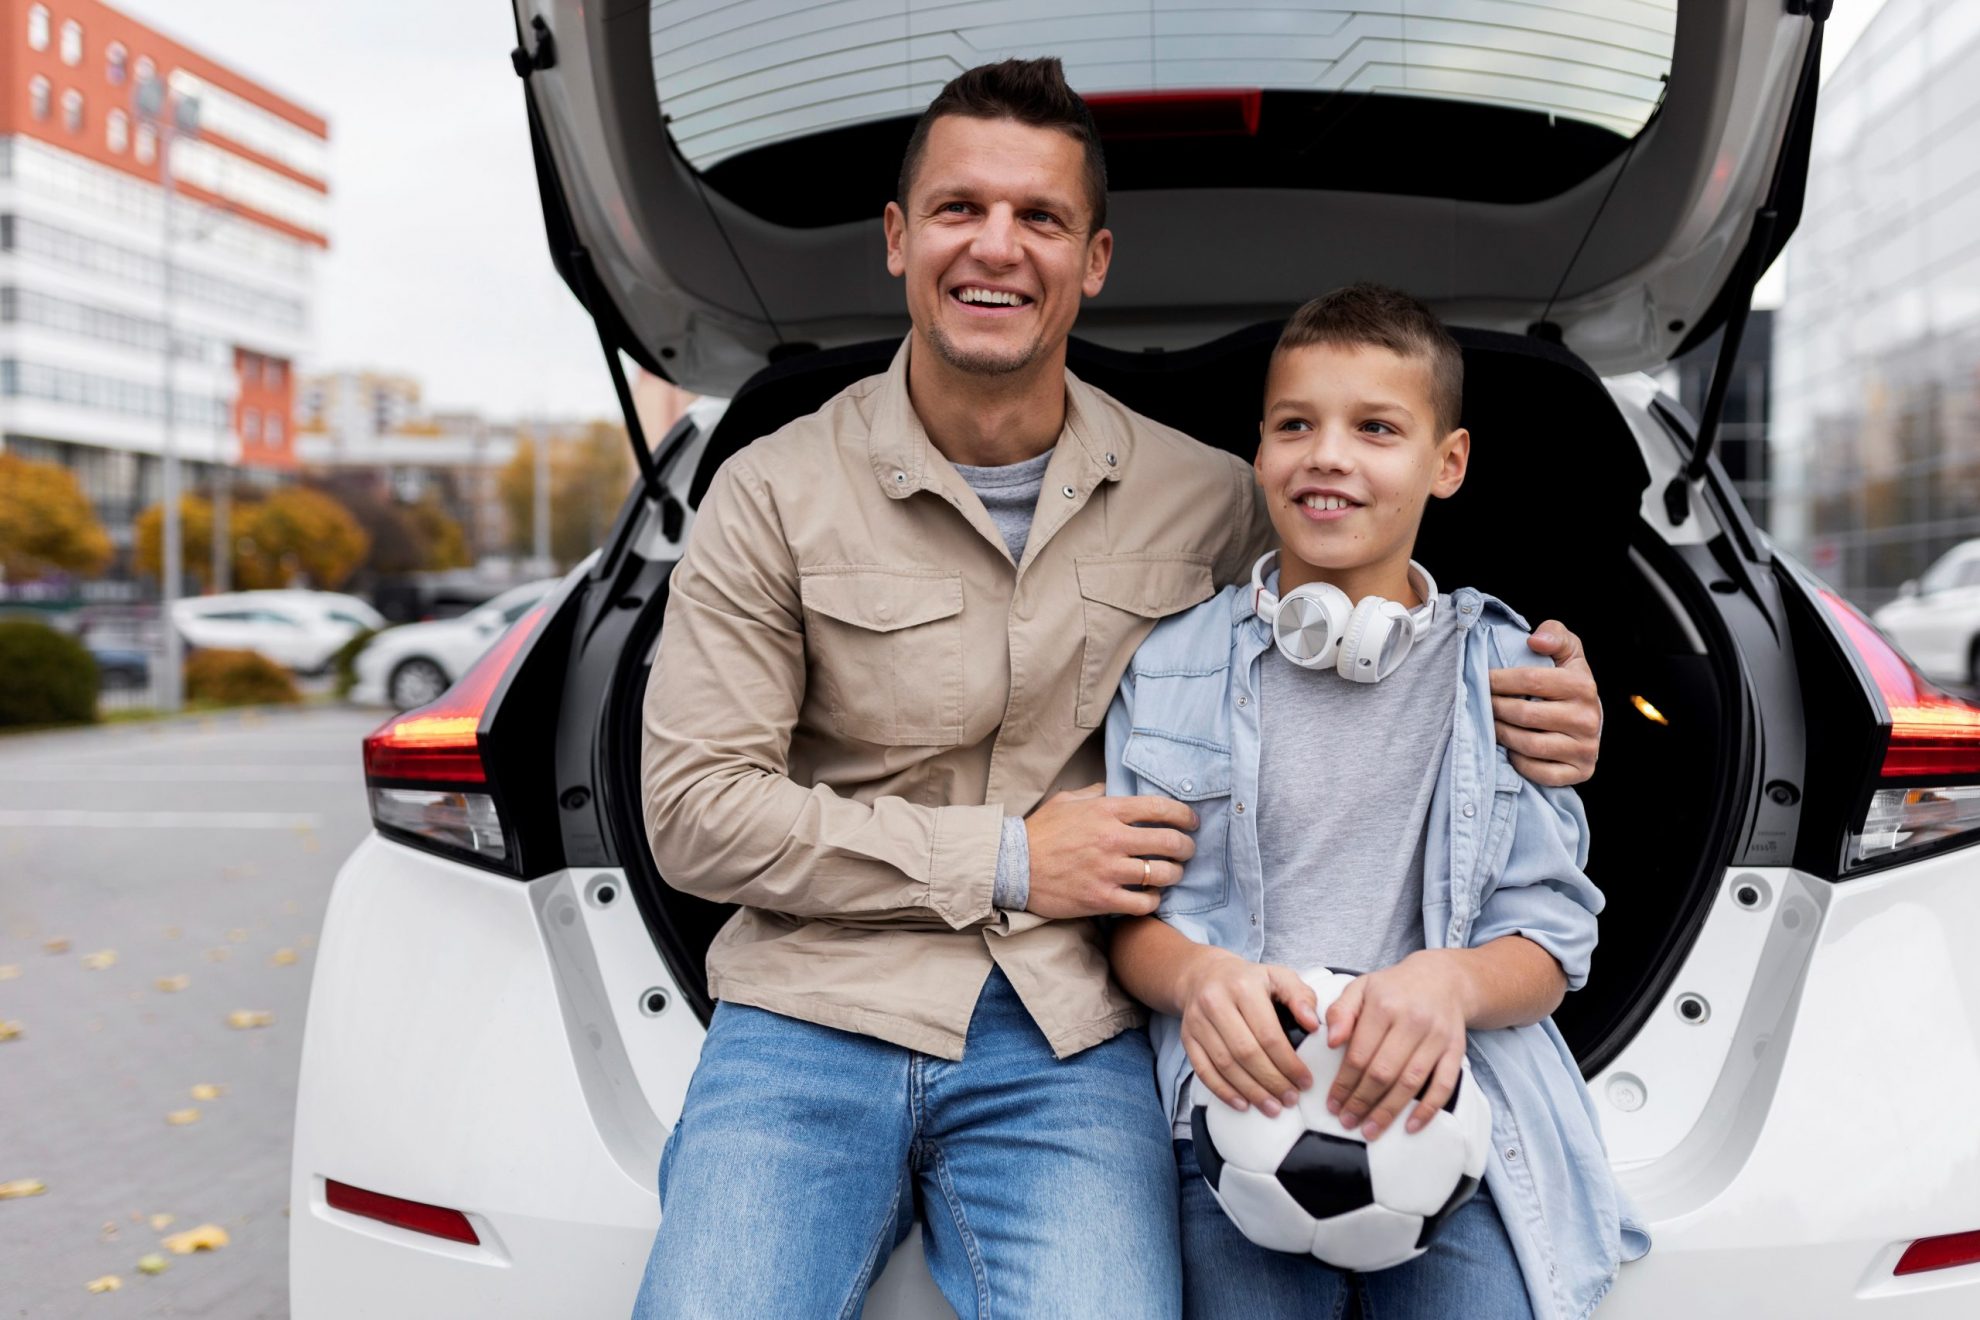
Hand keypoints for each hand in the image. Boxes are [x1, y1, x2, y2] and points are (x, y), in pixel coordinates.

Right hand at [1023, 784, 1196, 919]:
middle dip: (1186, 847)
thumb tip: (1112, 788)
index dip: (1184, 815)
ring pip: (1162, 874)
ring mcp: (1108, 870)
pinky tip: (1151, 897)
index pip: (1159, 807)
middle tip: (1188, 851)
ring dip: (1174, 875)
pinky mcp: (1101, 898)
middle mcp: (1112, 839)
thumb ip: (1094, 793)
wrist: (1012, 866)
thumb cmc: (1039, 832)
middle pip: (1169, 841)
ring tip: (1173, 874)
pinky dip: (1153, 901)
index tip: (1191, 822)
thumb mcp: (1066, 801)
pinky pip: (1143, 903)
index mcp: (1106, 810)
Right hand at [1178, 952, 1319, 1115]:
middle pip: (1246, 1052)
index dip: (1288, 1063)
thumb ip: (1300, 996)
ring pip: (1225, 1065)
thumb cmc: (1248, 980)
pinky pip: (1203, 1071)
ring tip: (1272, 1107)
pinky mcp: (1187, 1038)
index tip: (1305, 1081)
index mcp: (1243, 987)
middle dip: (1271, 1081)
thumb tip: (1313, 1025)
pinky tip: (1242, 1104)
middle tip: (1290, 1099)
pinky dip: (1223, 1091)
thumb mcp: (1278, 976)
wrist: (1204, 975)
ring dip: (1251, 1091)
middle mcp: (1216, 1002)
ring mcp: (1197, 1021)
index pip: (1268, 1034)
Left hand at [1324, 952, 1469, 1141]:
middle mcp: (1412, 1021)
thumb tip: (1329, 1040)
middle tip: (1347, 1121)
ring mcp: (1437, 1037)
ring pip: (1411, 1083)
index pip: (1359, 1054)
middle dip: (1362, 1102)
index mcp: (1384, 1006)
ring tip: (1370, 1130)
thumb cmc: (1394, 988)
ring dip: (1389, 1111)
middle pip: (1383, 1072)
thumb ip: (1340, 1012)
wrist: (1443, 979)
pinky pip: (1444, 1085)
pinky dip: (1428, 1109)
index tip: (1332, 1103)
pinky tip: (1410, 1126)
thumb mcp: (1361, 988)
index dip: (1344, 1084)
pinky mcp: (1456, 1050)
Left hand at [1489, 620, 1600, 786]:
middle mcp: (1588, 718)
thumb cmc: (1568, 681)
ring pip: (1529, 745)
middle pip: (1525, 715)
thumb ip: (1555, 635)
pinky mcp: (1580, 771)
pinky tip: (1510, 749)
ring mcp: (1585, 748)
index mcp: (1583, 685)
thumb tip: (1535, 640)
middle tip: (1480, 703)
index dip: (1499, 680)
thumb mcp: (1568, 651)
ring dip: (1501, 734)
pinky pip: (1539, 772)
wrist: (1590, 719)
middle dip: (1495, 708)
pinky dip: (1519, 762)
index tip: (1481, 678)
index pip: (1531, 680)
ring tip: (1490, 723)